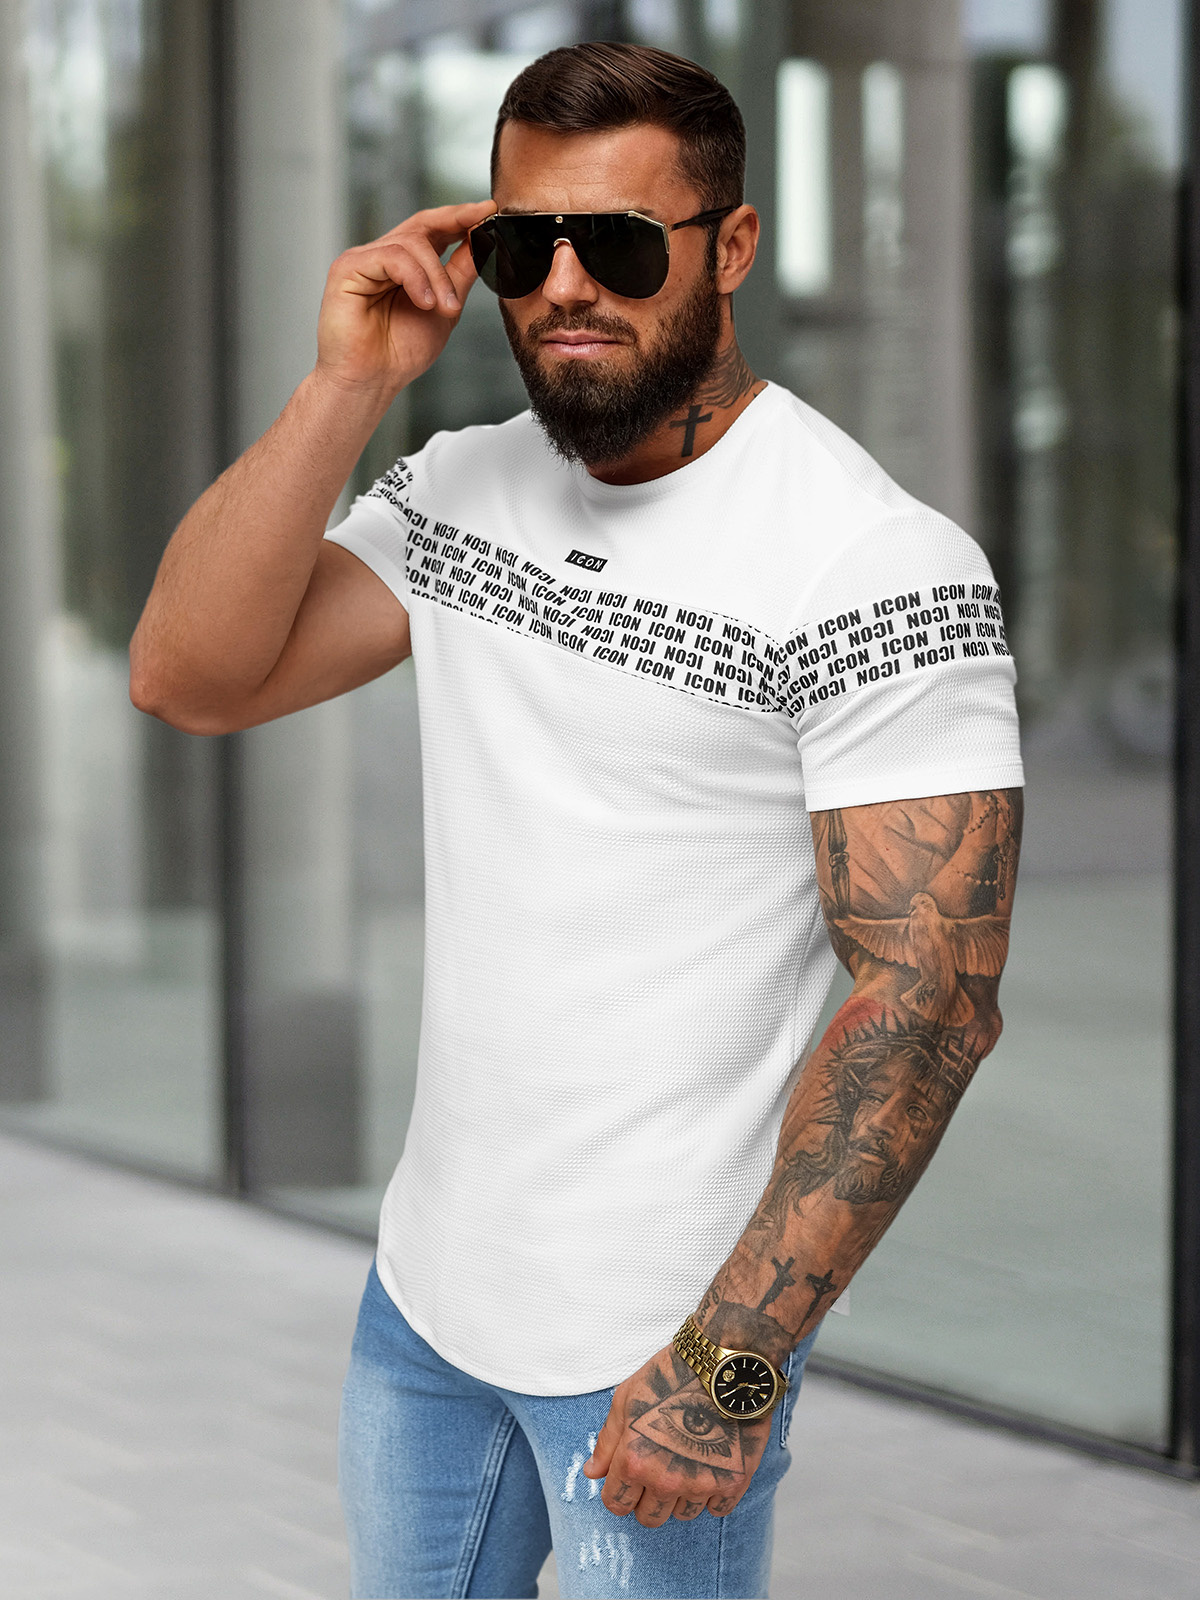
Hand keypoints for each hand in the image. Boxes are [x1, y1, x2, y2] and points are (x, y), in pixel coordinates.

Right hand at [313, 199, 495, 398]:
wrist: (371, 381)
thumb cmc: (401, 352)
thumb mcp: (445, 308)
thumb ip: (460, 274)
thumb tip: (484, 241)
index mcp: (405, 266)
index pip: (433, 229)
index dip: (461, 217)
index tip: (490, 210)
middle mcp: (383, 257)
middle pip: (422, 225)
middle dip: (456, 221)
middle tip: (483, 222)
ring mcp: (364, 260)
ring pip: (411, 243)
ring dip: (437, 275)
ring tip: (445, 308)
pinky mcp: (347, 268)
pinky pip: (391, 257)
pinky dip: (415, 278)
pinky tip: (424, 303)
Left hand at [582, 1345, 772, 1528]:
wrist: (721, 1365)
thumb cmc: (671, 1376)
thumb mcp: (626, 1400)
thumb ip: (607, 1442)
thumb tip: (593, 1472)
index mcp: (635, 1461)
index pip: (616, 1504)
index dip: (619, 1492)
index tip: (629, 1479)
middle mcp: (666, 1480)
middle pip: (650, 1517)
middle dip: (648, 1499)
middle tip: (659, 1470)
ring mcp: (700, 1484)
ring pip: (683, 1514)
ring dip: (682, 1496)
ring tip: (687, 1462)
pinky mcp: (732, 1482)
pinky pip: (717, 1510)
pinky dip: (713, 1495)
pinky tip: (711, 1467)